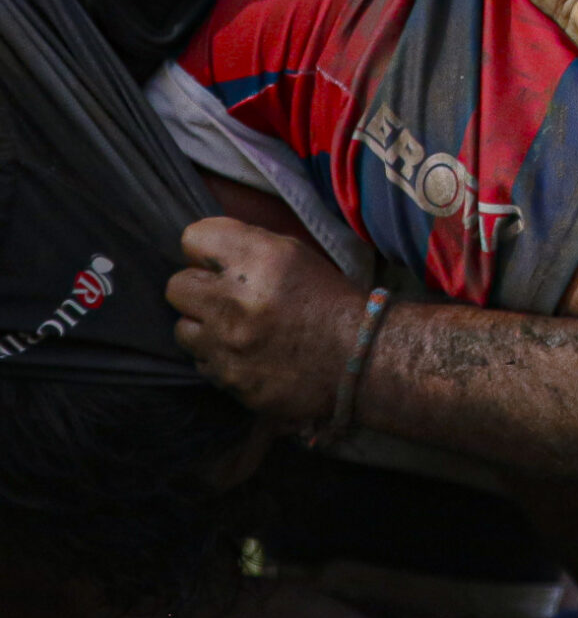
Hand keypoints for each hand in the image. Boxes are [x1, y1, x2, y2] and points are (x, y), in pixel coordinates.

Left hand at [168, 218, 367, 424]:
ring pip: (183, 328)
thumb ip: (249, 247)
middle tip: (224, 297)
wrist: (361, 358)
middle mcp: (235, 301)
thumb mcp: (297, 256)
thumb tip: (207, 249)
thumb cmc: (332, 301)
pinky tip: (247, 354)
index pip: (193, 239)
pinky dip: (219, 357)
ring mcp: (227, 345)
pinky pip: (202, 363)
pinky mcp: (228, 379)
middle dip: (199, 289)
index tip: (219, 260)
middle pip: (177, 286)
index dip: (206, 249)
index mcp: (259, 260)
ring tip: (235, 329)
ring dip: (204, 326)